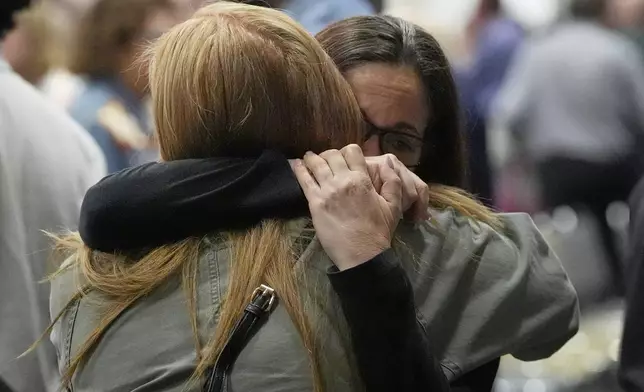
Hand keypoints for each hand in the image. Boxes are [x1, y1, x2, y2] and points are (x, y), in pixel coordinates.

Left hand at [289, 152, 429, 221]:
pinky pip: (304, 180)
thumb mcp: (393, 206)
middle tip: (327, 160)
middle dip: (330, 154)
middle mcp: (343, 180)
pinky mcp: (315, 202)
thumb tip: (388, 163)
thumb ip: (393, 182)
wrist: (361, 254)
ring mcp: (327, 190)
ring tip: (308, 157)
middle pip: (332, 155)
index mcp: (362, 180)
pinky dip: (299, 169)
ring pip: (316, 164)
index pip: (352, 151)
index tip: (346, 157)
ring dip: (312, 158)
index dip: (349, 151)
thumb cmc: (378, 231)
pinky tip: (296, 164)